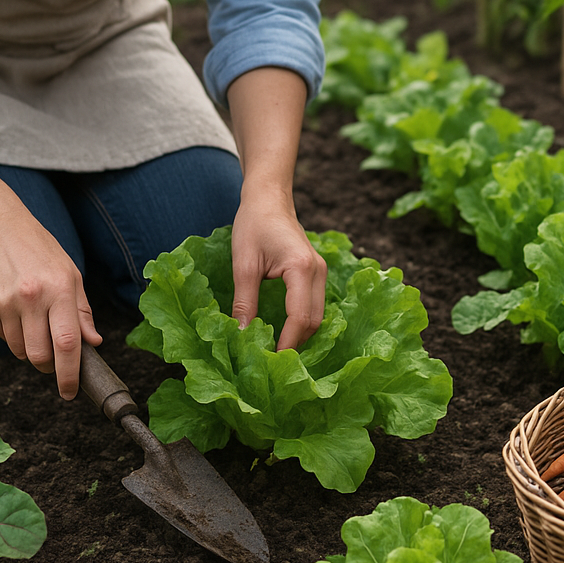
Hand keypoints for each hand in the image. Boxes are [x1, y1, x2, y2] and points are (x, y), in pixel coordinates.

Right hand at [0, 95, 100, 399]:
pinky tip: (18, 315)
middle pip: (40, 356)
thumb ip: (82, 312)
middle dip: (48, 366)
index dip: (70, 374)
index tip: (70, 391)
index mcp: (60, 290)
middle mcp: (32, 298)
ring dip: (30, 350)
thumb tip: (93, 342)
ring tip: (35, 326)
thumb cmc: (41, 251)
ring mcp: (6, 303)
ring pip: (20, 350)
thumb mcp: (71, 274)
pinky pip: (3, 337)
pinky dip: (14, 336)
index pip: (68, 344)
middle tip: (53, 359)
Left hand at [224, 66, 324, 350]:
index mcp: (301, 268)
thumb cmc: (253, 225)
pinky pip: (314, 306)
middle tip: (271, 364)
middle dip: (295, 344)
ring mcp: (320, 273)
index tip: (270, 362)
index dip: (287, 343)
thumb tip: (243, 336)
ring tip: (276, 352)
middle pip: (313, 321)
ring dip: (299, 336)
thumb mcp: (243, 265)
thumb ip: (244, 303)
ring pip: (317, 316)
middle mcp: (318, 272)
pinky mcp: (316, 274)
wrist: (269, 198)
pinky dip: (301, 323)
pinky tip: (284, 334)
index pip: (299, 317)